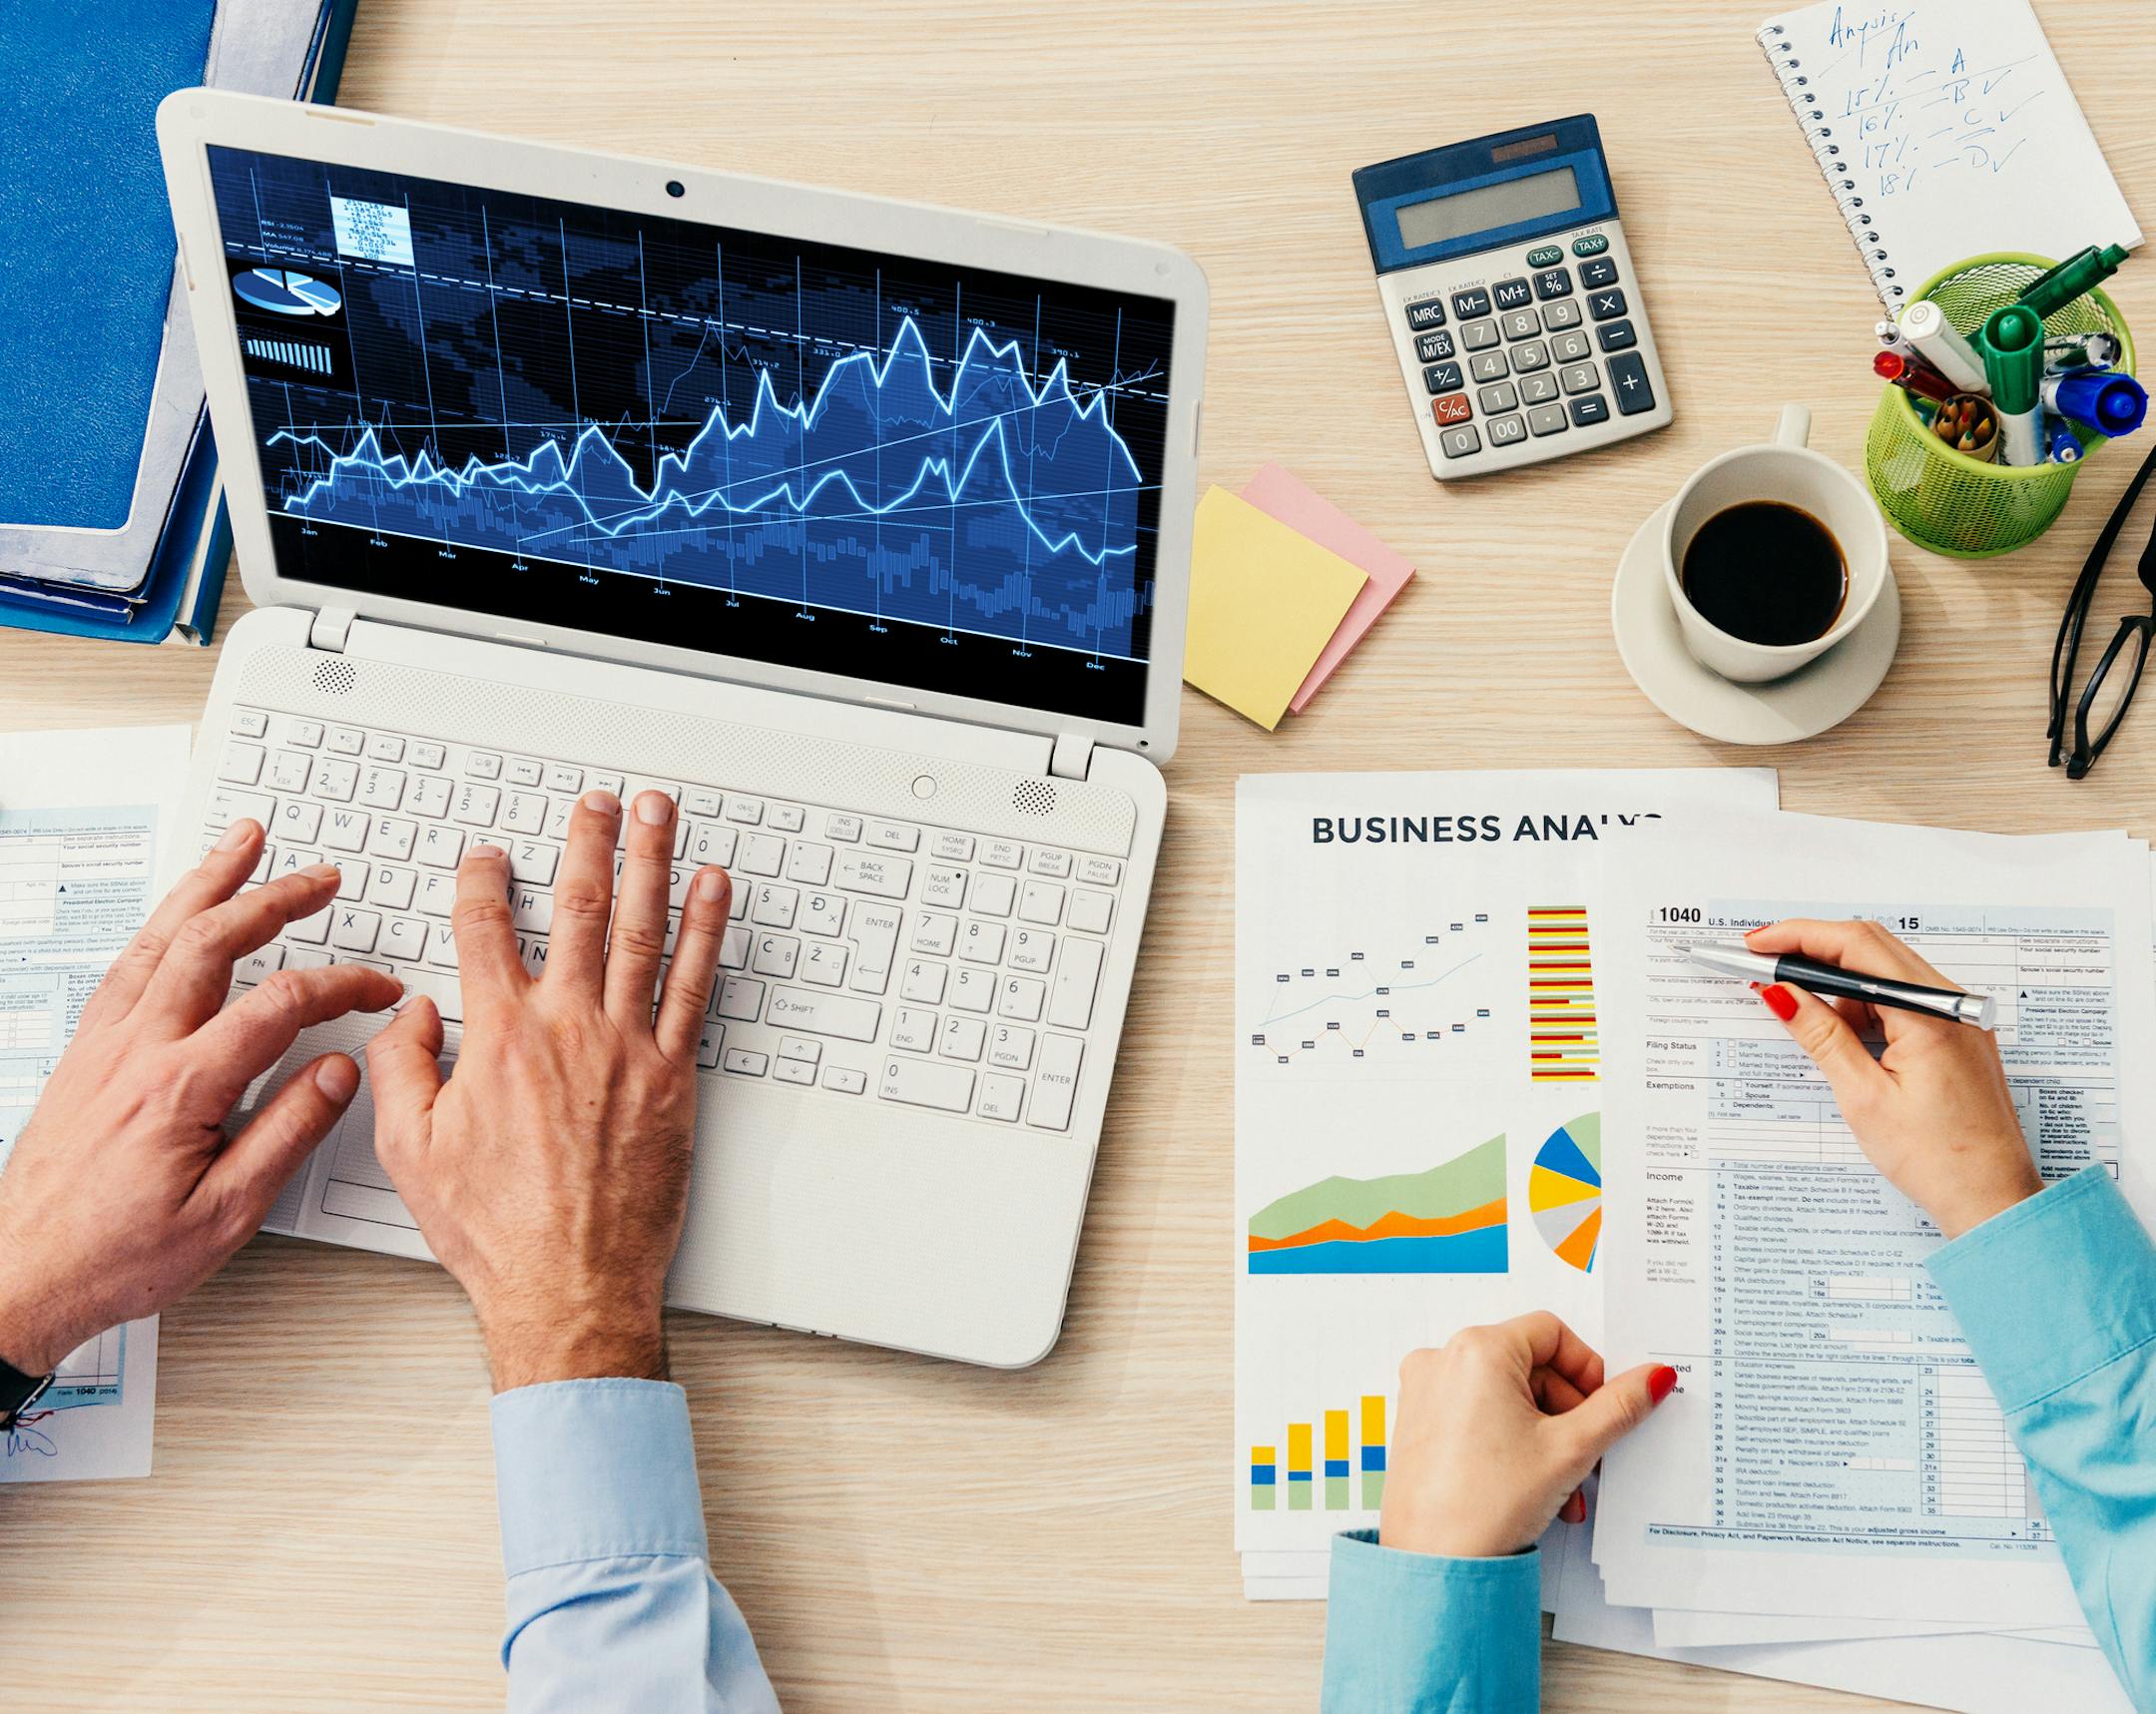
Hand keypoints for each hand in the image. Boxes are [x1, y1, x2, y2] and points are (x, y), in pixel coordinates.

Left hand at [0, 822, 399, 1375]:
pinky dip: (160, 926)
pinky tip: (176, 918)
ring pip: (158, 939)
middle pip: (212, 942)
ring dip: (206, 886)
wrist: (23, 1276)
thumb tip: (339, 1072)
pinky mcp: (82, 1056)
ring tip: (241, 849)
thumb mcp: (227, 1214)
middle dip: (274, 899)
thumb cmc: (117, 1257)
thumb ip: (289, 1132)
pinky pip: (124, 967)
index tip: (376, 989)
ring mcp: (102, 1047)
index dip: (341, 985)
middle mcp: (135, 1052)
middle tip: (318, 878)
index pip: (280, 1005)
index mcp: (180, 1087)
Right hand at [366, 790, 730, 1392]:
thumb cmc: (495, 1230)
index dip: (483, 882)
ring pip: (642, 931)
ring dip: (651, 863)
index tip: (489, 857)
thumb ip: (403, 1068)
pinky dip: (705, 931)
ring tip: (658, 814)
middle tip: (596, 803)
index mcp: (497, 1040)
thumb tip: (410, 1014)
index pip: (484, 931)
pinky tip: (713, 892)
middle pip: (578, 909)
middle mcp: (566, 1029)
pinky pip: (694, 987)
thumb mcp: (410, 1151)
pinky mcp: (673, 1076)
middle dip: (586, 844)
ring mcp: (626, 1047)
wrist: (569, 1283)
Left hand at [1380, 1313, 1674, 1558]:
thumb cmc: (1487, 1504)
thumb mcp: (1570, 1449)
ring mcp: (1425, 1391)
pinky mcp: (1419, 1422)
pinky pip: (1478, 1415)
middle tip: (1591, 1455)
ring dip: (1547, 1437)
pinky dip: (1512, 1442)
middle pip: (1530, 1367)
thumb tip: (1654, 1376)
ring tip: (1568, 1487)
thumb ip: (1619, 1406)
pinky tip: (1535, 1487)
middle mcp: (1443, 1360)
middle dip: (1570, 1415)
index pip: (1551, 1333)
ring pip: (1507, 1397)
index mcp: (1477, 1349)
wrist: (1435, 1564)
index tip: (1607, 1404)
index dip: (1588, 1368)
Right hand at [1747, 919, 2040, 1239]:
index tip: (1757, 945)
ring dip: (1841, 988)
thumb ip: (1822, 1036)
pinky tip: (1850, 1043)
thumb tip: (1783, 995)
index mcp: (1931, 1016)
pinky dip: (1867, 1008)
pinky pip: (1902, 999)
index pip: (1856, 946)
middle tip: (1767, 969)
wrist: (1992, 1199)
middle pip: (1871, 947)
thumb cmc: (1939, 1160)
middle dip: (1814, 953)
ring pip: (1884, 972)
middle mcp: (1952, 1005)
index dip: (1799, 936)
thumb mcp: (1864, 1097)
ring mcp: (1958, 1017)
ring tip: (1816, 1032)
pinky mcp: (1956, 1033)